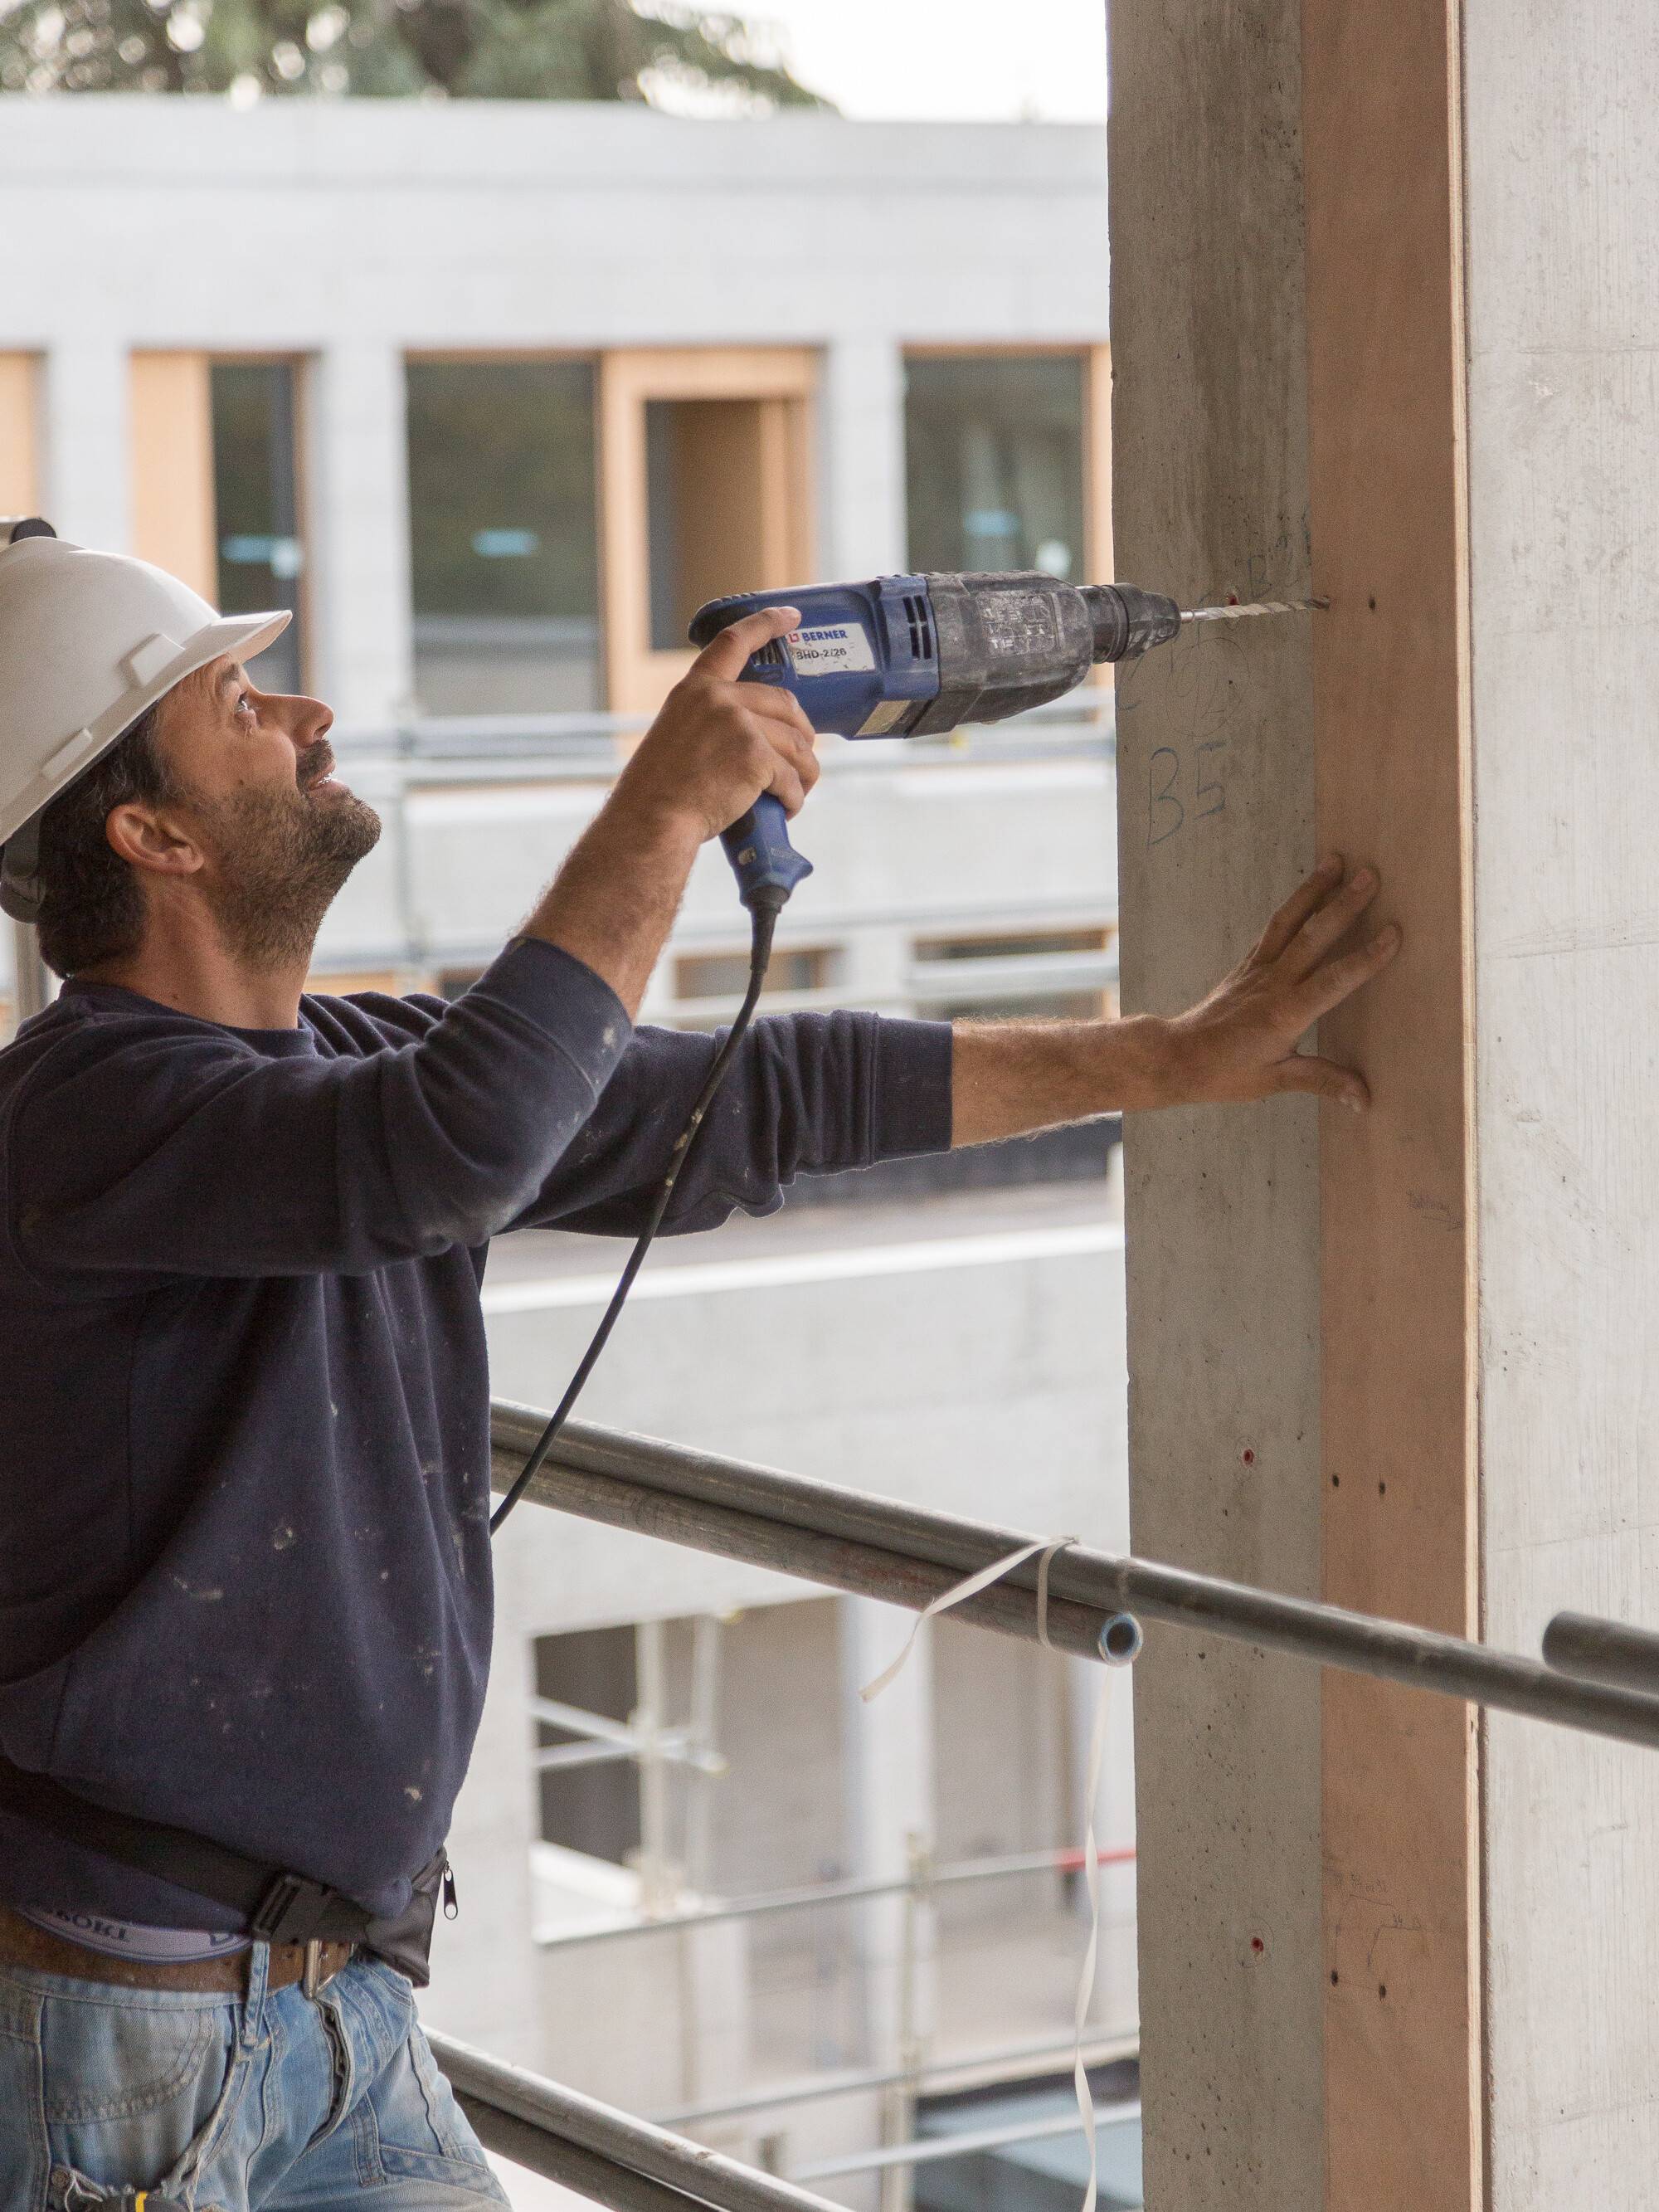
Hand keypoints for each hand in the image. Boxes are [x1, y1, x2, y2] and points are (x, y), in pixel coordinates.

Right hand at [608, 607, 820, 847]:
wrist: (652, 820)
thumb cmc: (661, 791)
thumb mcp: (677, 735)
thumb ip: (710, 722)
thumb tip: (753, 738)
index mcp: (696, 689)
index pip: (734, 641)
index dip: (767, 623)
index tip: (793, 614)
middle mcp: (719, 698)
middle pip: (785, 704)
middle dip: (802, 735)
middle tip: (802, 761)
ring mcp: (739, 725)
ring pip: (796, 744)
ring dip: (803, 772)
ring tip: (796, 793)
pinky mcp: (756, 757)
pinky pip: (791, 777)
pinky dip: (794, 797)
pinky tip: (788, 809)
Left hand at [1145, 856, 1400, 1112]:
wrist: (1176, 1057)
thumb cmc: (1224, 1073)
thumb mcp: (1275, 1080)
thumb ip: (1322, 1081)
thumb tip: (1364, 1099)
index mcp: (1285, 1012)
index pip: (1334, 979)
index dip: (1365, 957)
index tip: (1393, 932)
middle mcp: (1273, 983)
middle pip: (1313, 936)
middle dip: (1343, 904)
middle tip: (1371, 874)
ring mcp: (1258, 969)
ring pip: (1289, 921)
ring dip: (1314, 889)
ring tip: (1336, 859)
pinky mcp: (1247, 965)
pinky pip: (1273, 928)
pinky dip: (1292, 906)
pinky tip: (1307, 889)